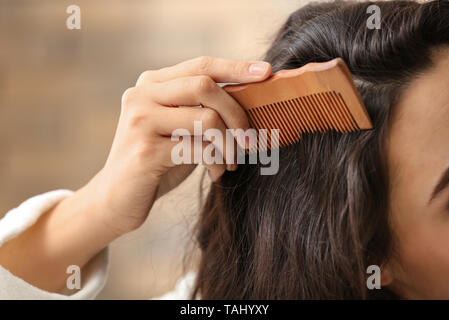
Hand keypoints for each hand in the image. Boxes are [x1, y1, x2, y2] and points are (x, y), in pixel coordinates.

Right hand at [87, 56, 271, 235]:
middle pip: (205, 86)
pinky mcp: (145, 151)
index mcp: (151, 83)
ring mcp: (141, 121)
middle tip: (249, 140)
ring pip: (207, 118)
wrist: (116, 199)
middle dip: (237, 114)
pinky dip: (217, 162)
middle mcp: (142, 95)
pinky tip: (216, 173)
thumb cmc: (157, 161)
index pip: (201, 65)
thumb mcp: (178, 128)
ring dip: (230, 144)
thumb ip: (200, 109)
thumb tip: (249, 99)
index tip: (266, 72)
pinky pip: (200, 149)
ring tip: (231, 162)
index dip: (236, 68)